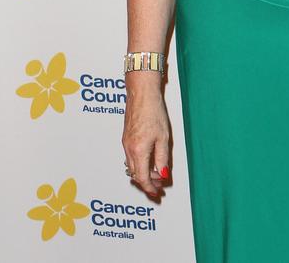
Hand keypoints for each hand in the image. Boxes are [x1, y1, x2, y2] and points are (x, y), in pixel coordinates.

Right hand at [122, 73, 170, 198]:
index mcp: (139, 151)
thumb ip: (162, 158)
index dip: (149, 188)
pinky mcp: (126, 138)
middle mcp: (129, 150)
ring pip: (132, 167)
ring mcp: (125, 144)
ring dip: (143, 173)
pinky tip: (149, 161)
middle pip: (135, 175)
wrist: (141, 95)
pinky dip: (139, 164)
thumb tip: (162, 175)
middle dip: (147, 182)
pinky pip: (131, 158)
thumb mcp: (163, 138)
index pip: (142, 178)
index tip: (157, 193)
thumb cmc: (154, 112)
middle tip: (160, 185)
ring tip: (157, 173)